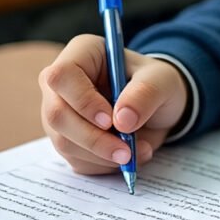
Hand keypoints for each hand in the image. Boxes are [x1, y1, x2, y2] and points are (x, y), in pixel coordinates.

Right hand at [40, 34, 189, 175]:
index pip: (62, 76)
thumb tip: (122, 120)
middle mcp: (62, 83)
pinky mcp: (67, 139)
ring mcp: (60, 112)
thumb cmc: (156, 83)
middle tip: (127, 152)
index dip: (83, 101)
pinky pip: (76, 159)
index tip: (111, 121)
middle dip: (93, 139)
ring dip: (101, 155)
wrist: (158, 106)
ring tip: (137, 152)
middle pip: (57, 115)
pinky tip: (127, 156)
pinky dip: (103, 165)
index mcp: (81, 53)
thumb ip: (145, 94)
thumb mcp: (162, 81)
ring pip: (64, 142)